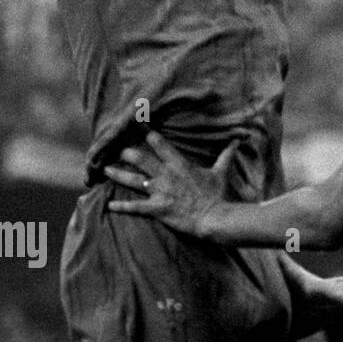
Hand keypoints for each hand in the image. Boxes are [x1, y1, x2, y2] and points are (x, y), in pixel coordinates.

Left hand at [104, 131, 235, 237]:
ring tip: (106, 170)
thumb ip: (225, 156)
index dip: (146, 133)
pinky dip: (121, 206)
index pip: (160, 144)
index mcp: (179, 164)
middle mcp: (166, 175)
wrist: (213, 216)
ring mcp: (159, 192)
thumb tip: (236, 141)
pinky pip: (134, 207)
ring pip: (132, 180)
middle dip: (127, 153)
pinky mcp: (156, 208)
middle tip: (118, 150)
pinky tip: (109, 204)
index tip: (136, 124)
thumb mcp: (220, 172)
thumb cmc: (217, 194)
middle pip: (140, 159)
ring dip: (118, 174)